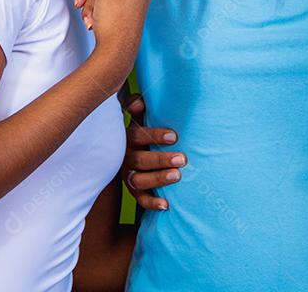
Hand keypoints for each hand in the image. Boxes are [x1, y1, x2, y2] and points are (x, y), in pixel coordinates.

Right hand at [122, 94, 184, 210]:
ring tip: (177, 176)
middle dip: (161, 159)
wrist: (136, 150)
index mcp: (127, 138)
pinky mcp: (134, 190)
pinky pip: (140, 199)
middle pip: (139, 160)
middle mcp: (125, 157)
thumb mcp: (139, 116)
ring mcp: (128, 175)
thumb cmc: (143, 129)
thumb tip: (139, 103)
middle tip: (182, 158)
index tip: (174, 137)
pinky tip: (166, 205)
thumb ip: (137, 106)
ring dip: (158, 179)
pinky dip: (152, 202)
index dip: (154, 136)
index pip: (137, 137)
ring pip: (138, 180)